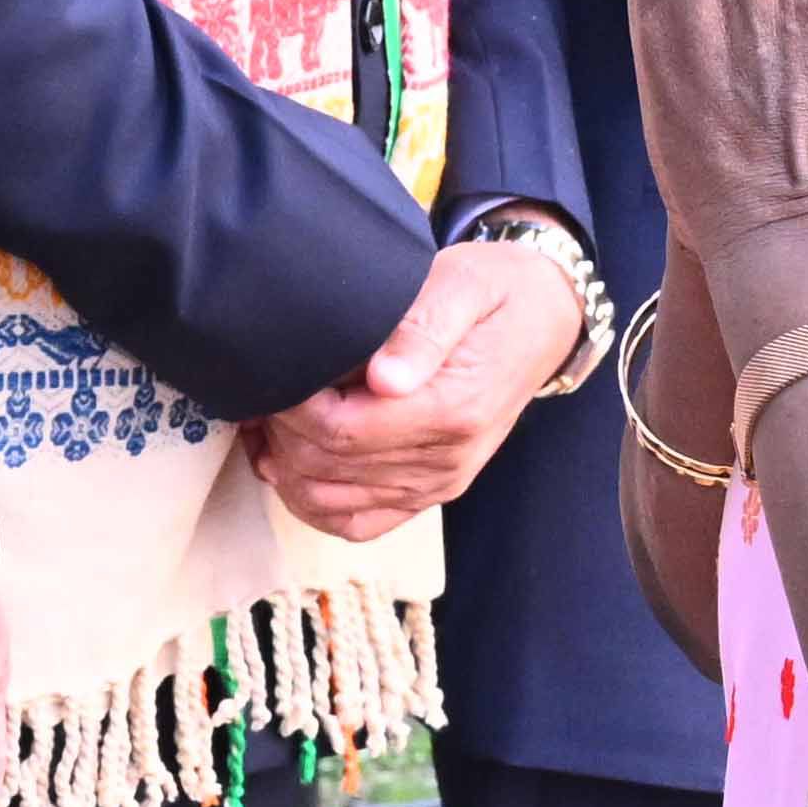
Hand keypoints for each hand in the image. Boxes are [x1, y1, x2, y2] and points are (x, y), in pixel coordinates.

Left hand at [247, 232, 576, 540]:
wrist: (546, 319)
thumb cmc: (497, 292)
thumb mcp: (464, 284)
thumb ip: (422, 327)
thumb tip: (384, 376)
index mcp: (452, 408)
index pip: (342, 430)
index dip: (291, 408)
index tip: (271, 371)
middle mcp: (447, 459)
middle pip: (327, 468)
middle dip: (280, 432)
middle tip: (262, 387)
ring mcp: (439, 483)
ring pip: (331, 502)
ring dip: (285, 467)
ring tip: (267, 418)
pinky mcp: (430, 492)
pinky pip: (357, 523)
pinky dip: (311, 501)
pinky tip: (287, 461)